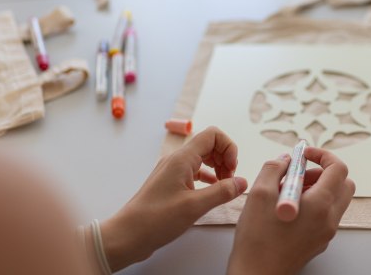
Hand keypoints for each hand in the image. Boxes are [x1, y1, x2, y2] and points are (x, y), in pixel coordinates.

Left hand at [99, 127, 247, 270]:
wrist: (127, 235)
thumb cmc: (156, 220)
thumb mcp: (195, 206)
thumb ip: (222, 192)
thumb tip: (242, 182)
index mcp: (182, 159)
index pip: (212, 135)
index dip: (228, 148)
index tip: (232, 169)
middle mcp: (176, 160)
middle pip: (209, 145)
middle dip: (225, 158)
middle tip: (230, 181)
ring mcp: (172, 171)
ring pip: (202, 159)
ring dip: (217, 168)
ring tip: (224, 187)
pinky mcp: (170, 183)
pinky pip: (194, 172)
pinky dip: (208, 178)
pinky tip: (212, 192)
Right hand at [228, 147, 355, 274]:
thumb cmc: (257, 239)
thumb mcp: (259, 193)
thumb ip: (274, 168)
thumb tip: (286, 159)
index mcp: (320, 205)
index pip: (339, 169)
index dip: (322, 155)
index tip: (304, 154)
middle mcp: (329, 219)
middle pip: (343, 184)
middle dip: (322, 172)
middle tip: (298, 174)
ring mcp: (326, 232)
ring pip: (334, 200)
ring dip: (317, 188)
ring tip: (287, 192)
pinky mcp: (319, 242)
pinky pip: (325, 215)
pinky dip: (313, 204)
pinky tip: (287, 210)